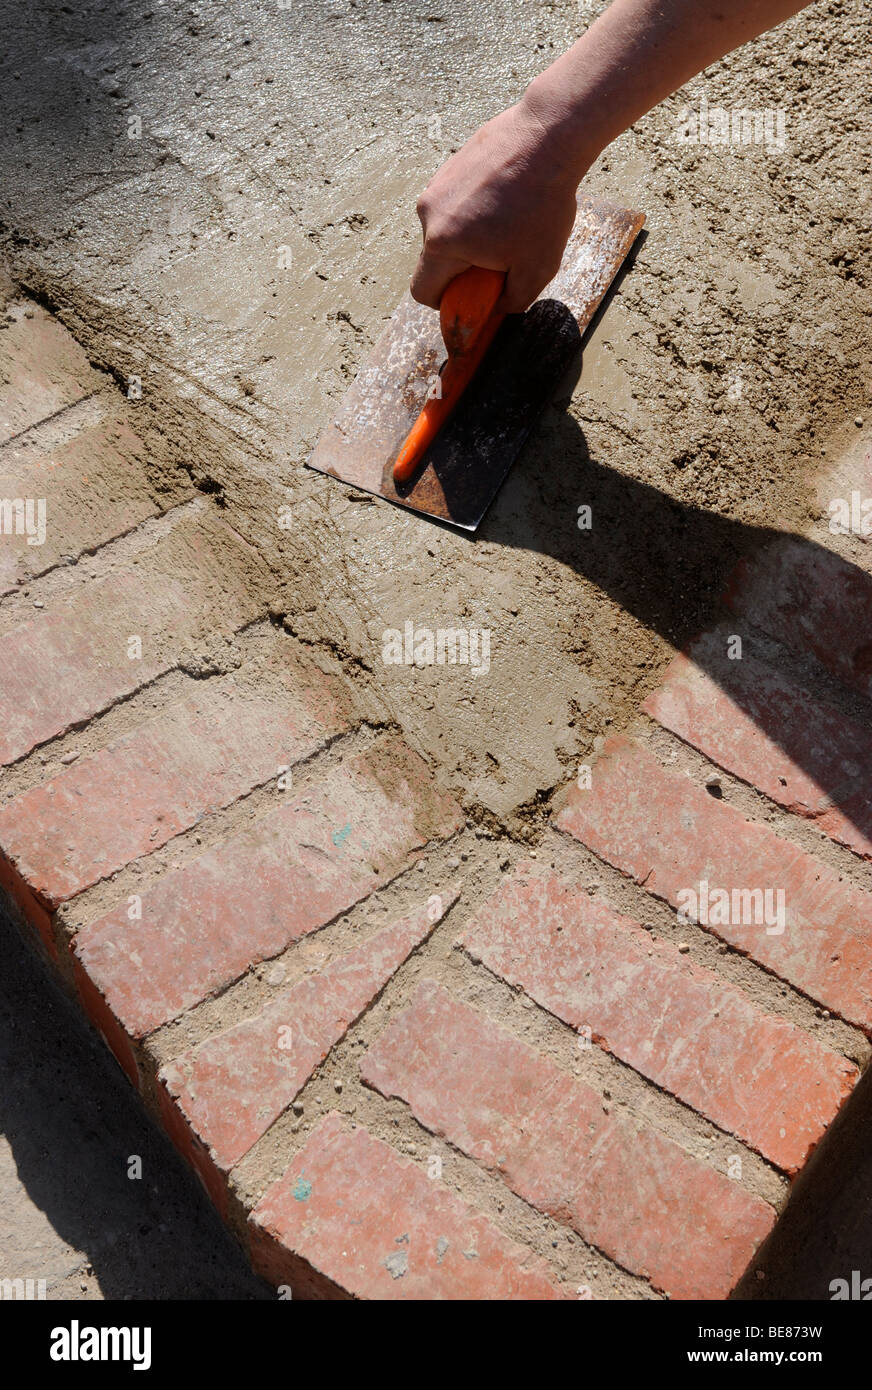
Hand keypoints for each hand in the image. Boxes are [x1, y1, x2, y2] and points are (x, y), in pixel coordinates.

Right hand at [411, 98, 586, 315]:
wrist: (549, 135)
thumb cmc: (543, 204)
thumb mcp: (537, 269)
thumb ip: (512, 301)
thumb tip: (499, 308)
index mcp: (442, 244)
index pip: (422, 291)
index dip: (444, 304)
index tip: (470, 297)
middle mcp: (429, 213)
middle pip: (436, 258)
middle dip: (464, 266)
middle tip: (502, 257)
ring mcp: (437, 184)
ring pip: (447, 226)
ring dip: (471, 234)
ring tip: (510, 220)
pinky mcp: (450, 164)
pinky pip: (456, 200)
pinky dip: (476, 206)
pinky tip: (508, 196)